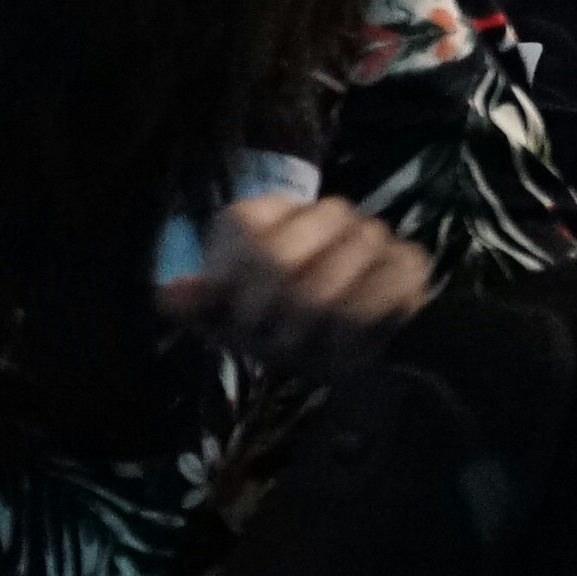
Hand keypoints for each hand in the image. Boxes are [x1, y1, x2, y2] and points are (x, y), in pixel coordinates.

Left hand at [167, 190, 436, 378]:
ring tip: (312, 346)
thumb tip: (167, 293)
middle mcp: (321, 213)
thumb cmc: (285, 334)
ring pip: (331, 273)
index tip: (244, 322)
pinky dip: (359, 324)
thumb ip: (202, 308)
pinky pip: (380, 287)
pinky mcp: (409, 260)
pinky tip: (350, 344)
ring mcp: (370, 232)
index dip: (236, 286)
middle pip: (279, 256)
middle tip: (277, 343)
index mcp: (268, 217)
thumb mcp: (235, 326)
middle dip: (272, 314)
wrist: (358, 362)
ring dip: (316, 325)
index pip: (243, 227)